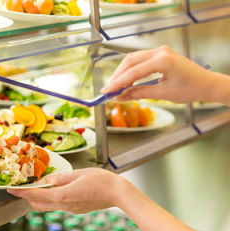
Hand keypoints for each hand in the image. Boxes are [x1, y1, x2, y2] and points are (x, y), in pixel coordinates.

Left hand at [7, 168, 125, 213]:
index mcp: (62, 195)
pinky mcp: (77, 210)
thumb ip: (60, 177)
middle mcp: (64, 205)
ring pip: (48, 207)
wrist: (118, 194)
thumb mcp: (78, 173)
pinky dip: (52, 199)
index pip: (36, 196)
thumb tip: (47, 180)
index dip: (21, 193)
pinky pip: (59, 206)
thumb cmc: (101, 181)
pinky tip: (56, 190)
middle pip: (39, 205)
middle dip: (28, 198)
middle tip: (23, 188)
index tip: (11, 190)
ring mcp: (71, 209)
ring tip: (38, 187)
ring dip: (40, 199)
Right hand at [101, 46, 216, 102]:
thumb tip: (121, 97)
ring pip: (133, 59)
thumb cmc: (191, 89)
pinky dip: (131, 70)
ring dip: (122, 72)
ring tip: (115, 87)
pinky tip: (126, 81)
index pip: (133, 72)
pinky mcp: (160, 53)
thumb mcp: (164, 94)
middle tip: (108, 90)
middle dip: (117, 76)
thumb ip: (140, 93)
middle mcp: (160, 51)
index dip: (117, 83)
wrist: (207, 83)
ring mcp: (160, 50)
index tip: (106, 91)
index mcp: (163, 60)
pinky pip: (140, 60)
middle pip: (130, 61)